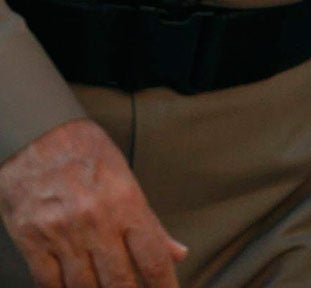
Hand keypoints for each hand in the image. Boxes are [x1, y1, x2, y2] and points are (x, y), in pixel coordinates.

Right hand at [0, 119, 186, 287]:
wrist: (38, 138)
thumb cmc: (88, 155)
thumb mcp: (127, 180)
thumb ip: (150, 223)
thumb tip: (178, 253)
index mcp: (126, 204)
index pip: (152, 256)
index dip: (164, 284)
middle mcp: (96, 223)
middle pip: (119, 280)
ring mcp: (62, 234)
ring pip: (84, 287)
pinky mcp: (32, 241)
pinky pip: (49, 282)